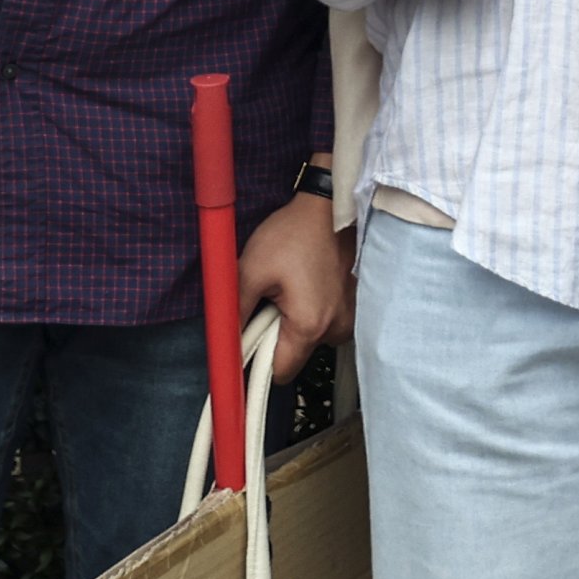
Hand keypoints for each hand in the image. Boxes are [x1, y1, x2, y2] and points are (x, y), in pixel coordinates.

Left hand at [236, 190, 345, 377]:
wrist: (329, 205)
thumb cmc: (291, 234)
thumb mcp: (250, 271)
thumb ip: (234, 315)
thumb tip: (224, 344)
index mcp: (309, 326)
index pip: (280, 373)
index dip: (259, 361)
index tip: (250, 339)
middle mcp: (337, 328)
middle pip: (297, 355)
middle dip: (278, 336)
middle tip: (269, 302)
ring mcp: (350, 315)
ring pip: (311, 338)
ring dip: (297, 322)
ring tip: (290, 287)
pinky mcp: (355, 303)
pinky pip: (327, 322)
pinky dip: (314, 310)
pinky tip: (308, 282)